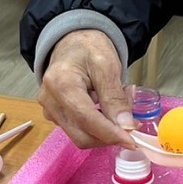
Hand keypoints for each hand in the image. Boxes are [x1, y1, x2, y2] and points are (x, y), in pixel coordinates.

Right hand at [38, 30, 136, 149]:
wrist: (73, 42)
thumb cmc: (88, 48)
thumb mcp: (107, 66)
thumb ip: (115, 97)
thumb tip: (125, 126)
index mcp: (61, 84)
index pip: (87, 120)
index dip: (111, 134)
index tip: (132, 141)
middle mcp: (50, 101)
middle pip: (82, 135)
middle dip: (110, 134)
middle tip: (132, 118)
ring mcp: (50, 110)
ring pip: (81, 136)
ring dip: (105, 129)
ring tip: (119, 105)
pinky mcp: (55, 116)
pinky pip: (79, 130)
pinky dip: (98, 126)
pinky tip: (106, 107)